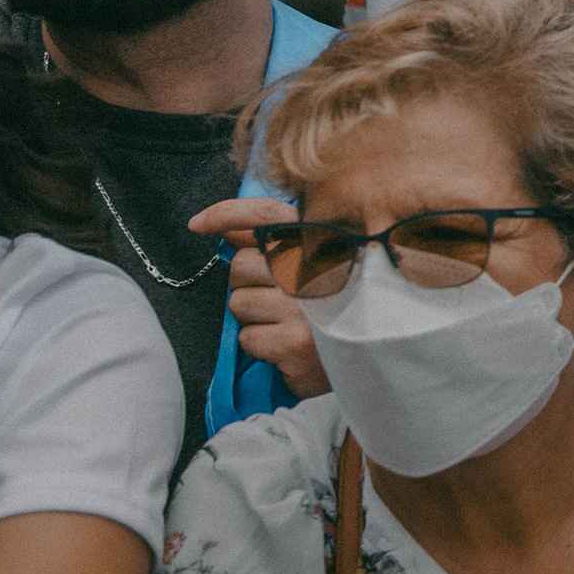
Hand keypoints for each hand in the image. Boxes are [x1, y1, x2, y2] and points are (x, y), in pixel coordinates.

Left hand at [191, 199, 331, 399]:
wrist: (375, 360)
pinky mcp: (294, 344)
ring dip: (254, 318)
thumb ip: (275, 243)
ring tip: (287, 325)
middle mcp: (316, 269)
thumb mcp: (318, 268)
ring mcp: (304, 307)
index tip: (197, 225)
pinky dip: (262, 346)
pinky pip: (247, 338)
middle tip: (279, 300)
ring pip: (239, 305)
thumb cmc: (337, 309)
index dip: (227, 214)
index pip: (266, 216)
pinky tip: (287, 346)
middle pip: (240, 266)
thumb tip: (228, 230)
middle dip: (249, 285)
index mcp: (323, 242)